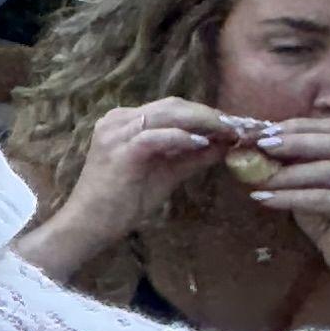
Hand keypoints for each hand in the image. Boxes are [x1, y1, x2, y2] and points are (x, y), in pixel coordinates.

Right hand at [32, 94, 243, 273]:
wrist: (90, 224)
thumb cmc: (122, 202)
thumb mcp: (165, 174)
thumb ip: (191, 157)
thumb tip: (223, 146)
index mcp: (125, 121)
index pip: (172, 108)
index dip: (205, 114)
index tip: (234, 124)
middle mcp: (118, 119)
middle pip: (173, 105)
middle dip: (209, 114)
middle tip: (239, 126)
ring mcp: (117, 133)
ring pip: (167, 115)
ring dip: (203, 122)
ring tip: (229, 132)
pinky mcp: (120, 151)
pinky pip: (156, 136)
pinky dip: (182, 138)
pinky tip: (203, 144)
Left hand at [249, 114, 329, 282]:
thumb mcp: (315, 185)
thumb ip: (299, 163)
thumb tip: (261, 143)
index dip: (298, 127)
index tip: (266, 131)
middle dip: (294, 142)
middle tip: (262, 145)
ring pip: (326, 170)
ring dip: (287, 173)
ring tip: (259, 178)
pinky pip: (320, 198)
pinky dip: (288, 197)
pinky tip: (264, 198)